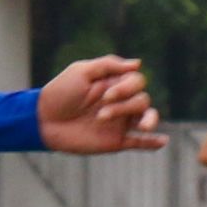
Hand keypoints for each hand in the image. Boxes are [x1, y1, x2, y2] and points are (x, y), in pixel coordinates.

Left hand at [38, 55, 166, 153]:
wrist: (43, 121)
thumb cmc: (60, 93)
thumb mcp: (81, 71)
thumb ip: (108, 65)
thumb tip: (138, 63)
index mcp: (114, 84)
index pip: (137, 81)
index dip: (126, 88)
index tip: (104, 95)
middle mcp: (121, 102)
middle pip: (143, 100)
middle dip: (126, 105)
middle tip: (102, 113)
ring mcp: (120, 122)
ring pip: (146, 118)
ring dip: (145, 120)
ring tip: (141, 126)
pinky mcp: (115, 141)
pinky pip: (140, 142)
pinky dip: (153, 142)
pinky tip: (163, 141)